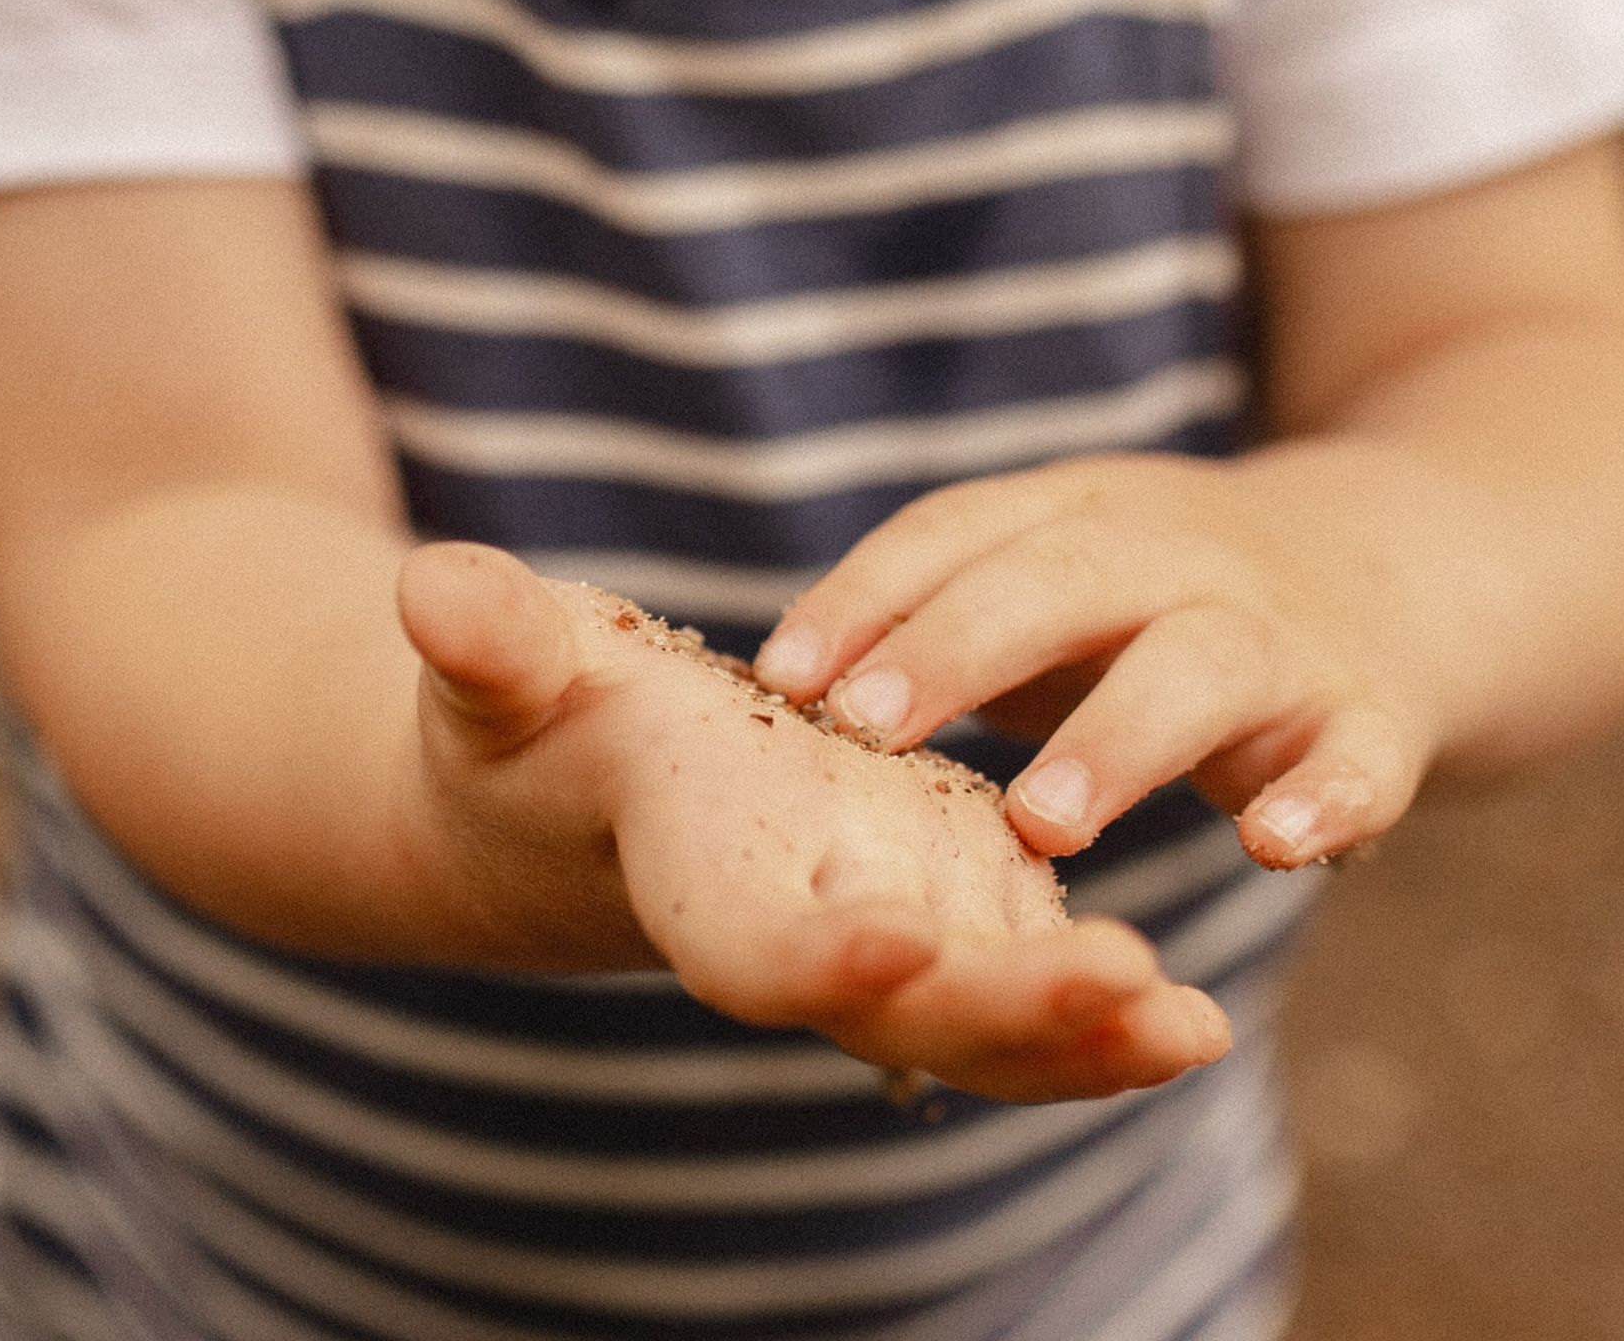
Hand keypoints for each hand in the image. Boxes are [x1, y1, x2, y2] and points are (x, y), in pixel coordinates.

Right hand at [398, 542, 1231, 1101]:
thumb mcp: (509, 672)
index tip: (901, 941)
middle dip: (1013, 1006)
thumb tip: (431, 590)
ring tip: (1191, 1026)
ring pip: (983, 1022)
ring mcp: (873, 937)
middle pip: (905, 1007)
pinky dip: (1102, 1019)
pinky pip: (1021, 988)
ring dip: (1085, 1034)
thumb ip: (488, 643)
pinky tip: (1192, 1023)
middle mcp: (793, 938)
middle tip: (1130, 986)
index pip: (754, 947)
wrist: (573, 791)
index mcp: (692, 877)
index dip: (821, 954)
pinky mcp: (930, 913)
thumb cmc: (528, 721)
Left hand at [750, 451, 1441, 872]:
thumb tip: (773, 693)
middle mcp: (1179, 555)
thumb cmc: (1166, 599)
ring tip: (1041, 820)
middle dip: (958, 646)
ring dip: (1117, 736)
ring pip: (1200, 664)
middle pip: (1063, 579)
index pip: (958, 532)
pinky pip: (1357, 755)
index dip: (867, 597)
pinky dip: (1324, 798)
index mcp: (1084, 513)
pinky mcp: (1375, 718)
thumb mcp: (1057, 577)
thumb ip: (943, 618)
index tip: (778, 676)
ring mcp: (1283, 634)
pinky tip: (1272, 846)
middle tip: (865, 731)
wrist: (1405, 567)